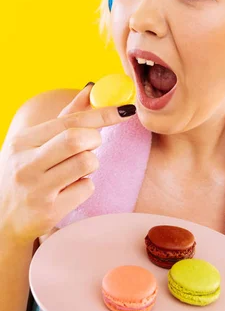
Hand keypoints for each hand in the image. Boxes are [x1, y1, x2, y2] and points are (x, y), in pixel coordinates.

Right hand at [0, 84, 135, 244]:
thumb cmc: (25, 176)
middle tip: (91, 146)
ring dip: (90, 164)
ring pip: (86, 163)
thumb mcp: (34, 146)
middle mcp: (26, 164)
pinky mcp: (49, 212)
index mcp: (22, 142)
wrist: (2, 221)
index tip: (125, 110)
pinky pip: (86, 189)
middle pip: (77, 139)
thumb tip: (91, 89)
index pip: (69, 121)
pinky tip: (68, 192)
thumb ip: (65, 118)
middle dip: (94, 140)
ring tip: (75, 171)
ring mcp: (36, 190)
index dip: (102, 114)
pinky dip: (84, 187)